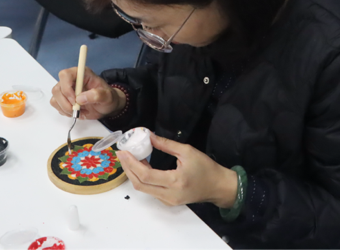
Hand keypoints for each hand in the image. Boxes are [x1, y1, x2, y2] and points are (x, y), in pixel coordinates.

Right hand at [50, 66, 125, 119]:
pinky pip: (56, 105)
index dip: (67, 88)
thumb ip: (97, 95)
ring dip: (65, 108)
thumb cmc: (108, 98)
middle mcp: (71, 80)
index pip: (65, 74)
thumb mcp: (108, 96)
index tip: (75, 100)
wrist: (107, 107)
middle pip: (57, 89)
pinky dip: (64, 112)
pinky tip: (76, 112)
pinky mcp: (63, 99)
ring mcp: (66, 90)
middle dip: (66, 102)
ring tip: (79, 112)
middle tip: (78, 109)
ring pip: (55, 98)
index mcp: (82, 74)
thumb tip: (80, 99)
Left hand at [116, 133, 237, 207]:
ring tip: (130, 159)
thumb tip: (149, 136)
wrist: (218, 186)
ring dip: (134, 174)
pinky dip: (142, 179)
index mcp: (175, 181)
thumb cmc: (206, 168)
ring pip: (143, 189)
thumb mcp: (188, 151)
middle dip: (128, 169)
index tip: (124, 152)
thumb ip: (167, 144)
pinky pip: (150, 191)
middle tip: (122, 154)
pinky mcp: (168, 202)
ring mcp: (168, 201)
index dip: (132, 163)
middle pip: (140, 185)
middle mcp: (169, 195)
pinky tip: (141, 167)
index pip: (146, 175)